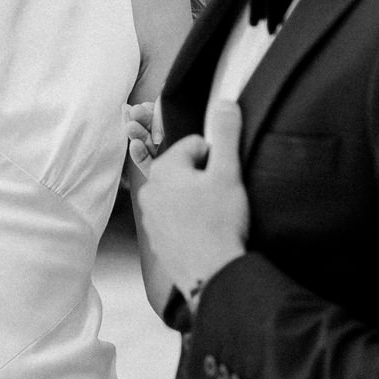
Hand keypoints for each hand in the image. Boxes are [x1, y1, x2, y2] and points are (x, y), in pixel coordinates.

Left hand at [130, 98, 248, 314]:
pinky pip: (177, 220)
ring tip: (215, 218)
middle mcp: (150, 191)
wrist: (212, 274)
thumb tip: (225, 103)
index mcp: (164, 169)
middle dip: (205, 180)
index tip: (225, 179)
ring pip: (181, 196)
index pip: (196, 145)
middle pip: (186, 170)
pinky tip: (206, 234)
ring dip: (198, 201)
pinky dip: (191, 223)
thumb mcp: (228, 172)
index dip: (217, 159)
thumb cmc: (220, 224)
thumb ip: (226, 134)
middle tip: (222, 199)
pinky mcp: (158, 240)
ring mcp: (151, 218)